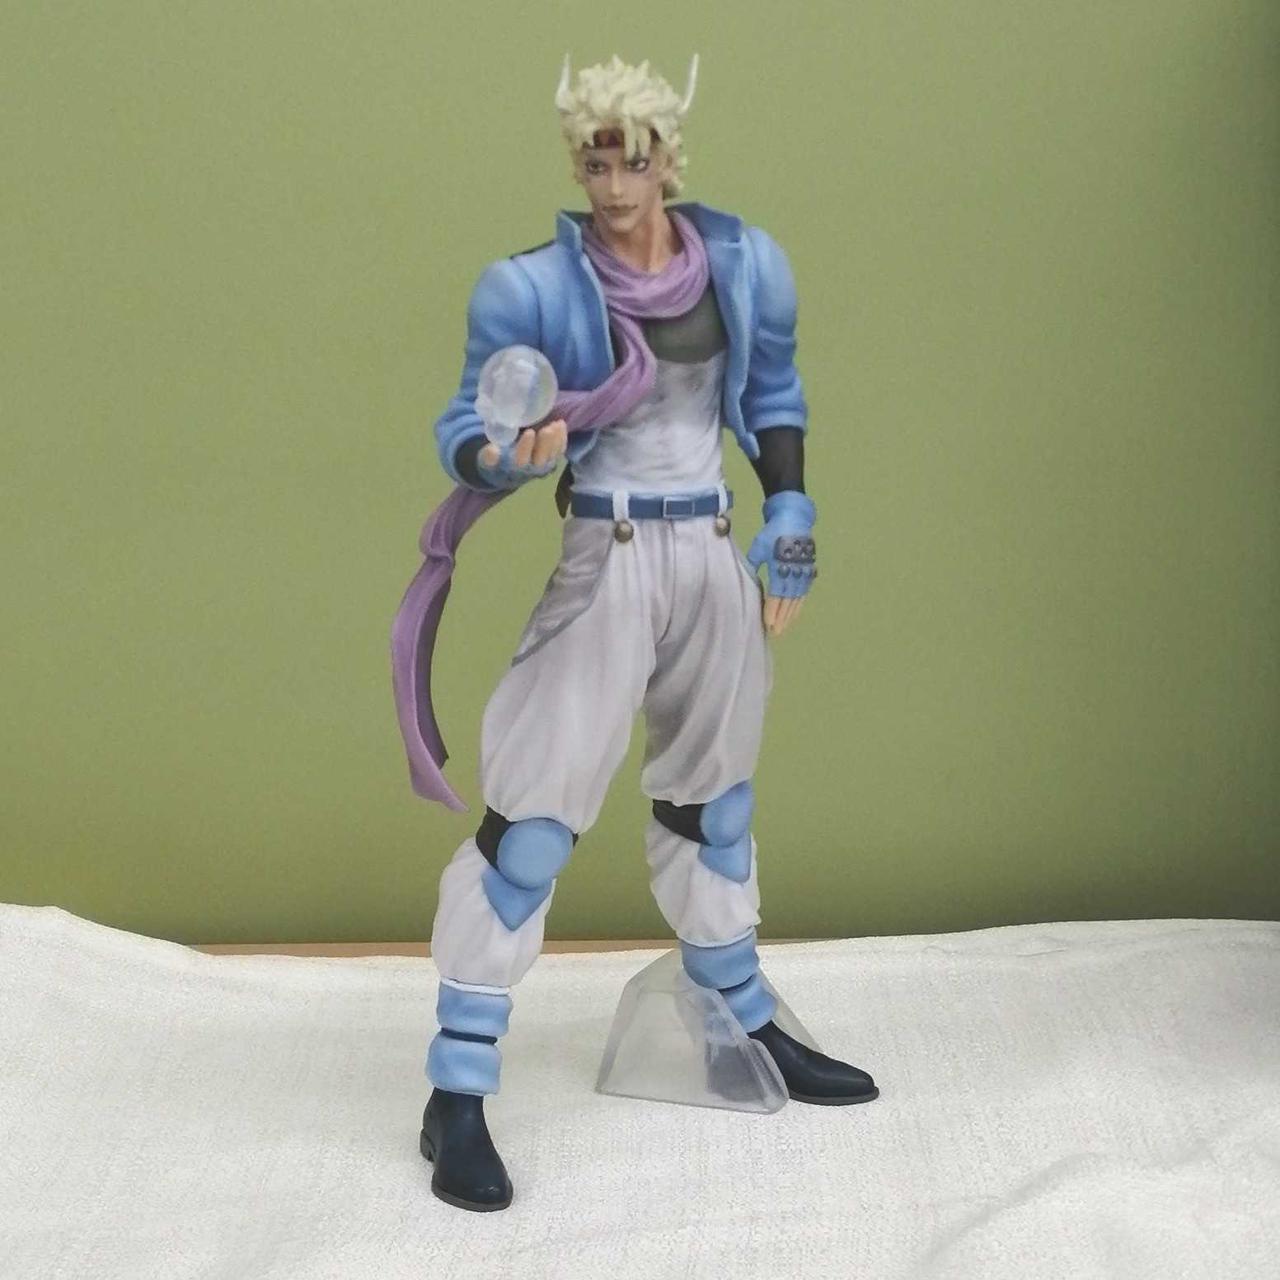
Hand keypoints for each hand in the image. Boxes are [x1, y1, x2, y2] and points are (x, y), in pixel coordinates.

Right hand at [477, 419, 567, 488]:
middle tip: (548, 428)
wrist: (506, 471)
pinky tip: (561, 425)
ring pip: (552, 455)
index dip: (526, 447)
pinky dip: (562, 439)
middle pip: (541, 459)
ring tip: (556, 423)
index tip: (529, 432)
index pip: (521, 461)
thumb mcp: (486, 460)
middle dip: (546, 443)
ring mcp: (543, 465)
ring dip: (556, 440)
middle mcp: (531, 470)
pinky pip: (559, 451)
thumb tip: (492, 450)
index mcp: (514, 470)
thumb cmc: (494, 462)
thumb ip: (488, 456)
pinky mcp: (551, 459)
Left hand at [745, 491, 816, 637]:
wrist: (794, 518)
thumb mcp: (759, 547)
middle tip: (775, 632)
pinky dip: (798, 604)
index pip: (777, 593)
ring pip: (797, 598)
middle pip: (788, 599)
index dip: (773, 609)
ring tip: (783, 628)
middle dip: (781, 617)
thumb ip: (752, 564)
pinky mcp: (808, 570)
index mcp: (781, 566)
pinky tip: (794, 614)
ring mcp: (803, 571)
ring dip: (791, 614)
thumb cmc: (773, 532)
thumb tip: (744, 580)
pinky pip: (803, 592)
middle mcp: (794, 571)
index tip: (768, 623)